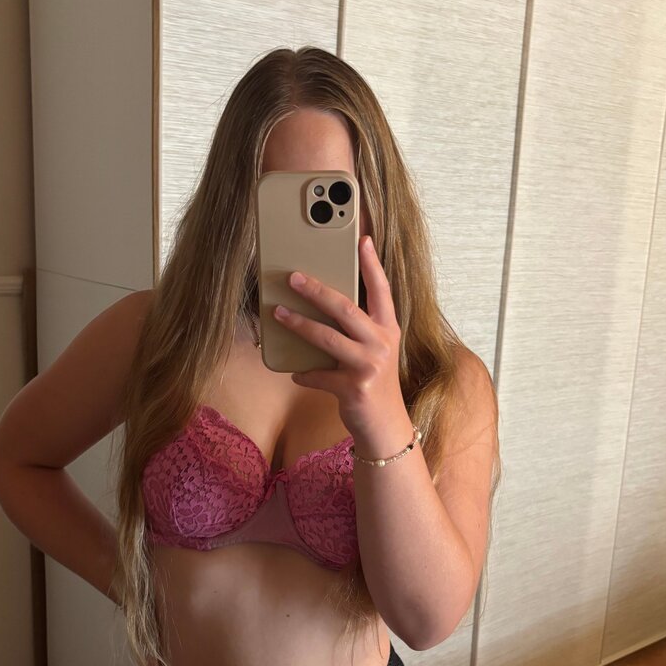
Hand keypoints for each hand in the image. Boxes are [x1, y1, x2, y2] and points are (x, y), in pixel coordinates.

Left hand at [272, 233, 406, 440]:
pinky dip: (304, 373)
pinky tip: (295, 372)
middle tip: (293, 277)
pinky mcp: (353, 388)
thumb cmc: (374, 383)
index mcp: (388, 329)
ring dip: (298, 324)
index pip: (381, 289)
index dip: (371, 264)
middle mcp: (381, 343)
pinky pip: (318, 374)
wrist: (385, 426)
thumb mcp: (375, 352)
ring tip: (278, 313)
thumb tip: (320, 307)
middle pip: (345, 309)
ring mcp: (369, 366)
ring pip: (326, 338)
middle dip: (316, 290)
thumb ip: (358, 330)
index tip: (362, 238)